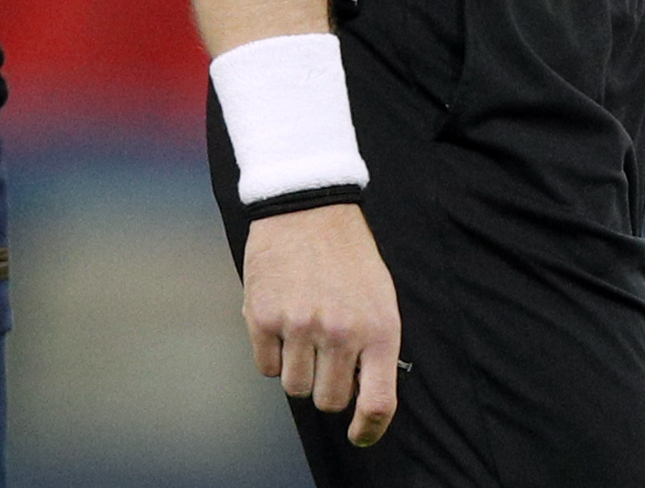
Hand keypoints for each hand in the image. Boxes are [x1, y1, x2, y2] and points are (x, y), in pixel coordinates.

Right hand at [243, 204, 401, 446]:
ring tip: (304, 333)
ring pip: (295, 388)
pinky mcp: (264, 318)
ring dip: (298, 370)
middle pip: (329, 401)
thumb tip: (362, 394)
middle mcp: (341, 332)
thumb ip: (374, 346)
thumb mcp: (380, 298)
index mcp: (379, 329)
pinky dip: (272, 354)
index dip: (369, 429)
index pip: (378, 402)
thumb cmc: (349, 257)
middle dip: (327, 388)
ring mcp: (300, 326)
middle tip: (326, 359)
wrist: (309, 209)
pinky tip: (282, 322)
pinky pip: (266, 367)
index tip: (360, 435)